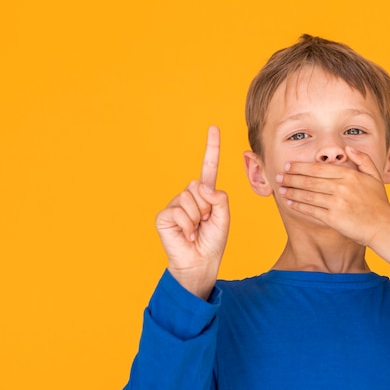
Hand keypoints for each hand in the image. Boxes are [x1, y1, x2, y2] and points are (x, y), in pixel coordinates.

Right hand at [155, 126, 229, 297]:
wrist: (200, 262)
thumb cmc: (212, 240)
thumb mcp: (224, 216)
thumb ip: (219, 197)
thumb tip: (201, 186)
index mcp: (205, 193)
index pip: (208, 166)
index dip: (212, 147)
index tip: (213, 127)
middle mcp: (189, 195)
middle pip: (200, 186)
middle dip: (207, 207)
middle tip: (205, 223)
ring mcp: (175, 204)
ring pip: (190, 197)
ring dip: (198, 217)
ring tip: (195, 230)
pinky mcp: (164, 216)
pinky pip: (179, 210)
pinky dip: (187, 225)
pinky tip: (186, 235)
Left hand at [276, 146, 389, 247]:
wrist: (384, 227)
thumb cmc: (379, 203)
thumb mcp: (375, 176)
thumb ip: (363, 160)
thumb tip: (348, 148)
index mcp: (349, 175)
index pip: (319, 168)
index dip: (301, 167)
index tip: (289, 165)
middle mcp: (341, 187)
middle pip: (310, 180)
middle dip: (291, 177)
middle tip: (279, 176)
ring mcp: (336, 203)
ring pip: (308, 194)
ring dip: (292, 191)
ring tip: (281, 189)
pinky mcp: (333, 218)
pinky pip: (311, 210)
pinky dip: (299, 205)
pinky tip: (290, 203)